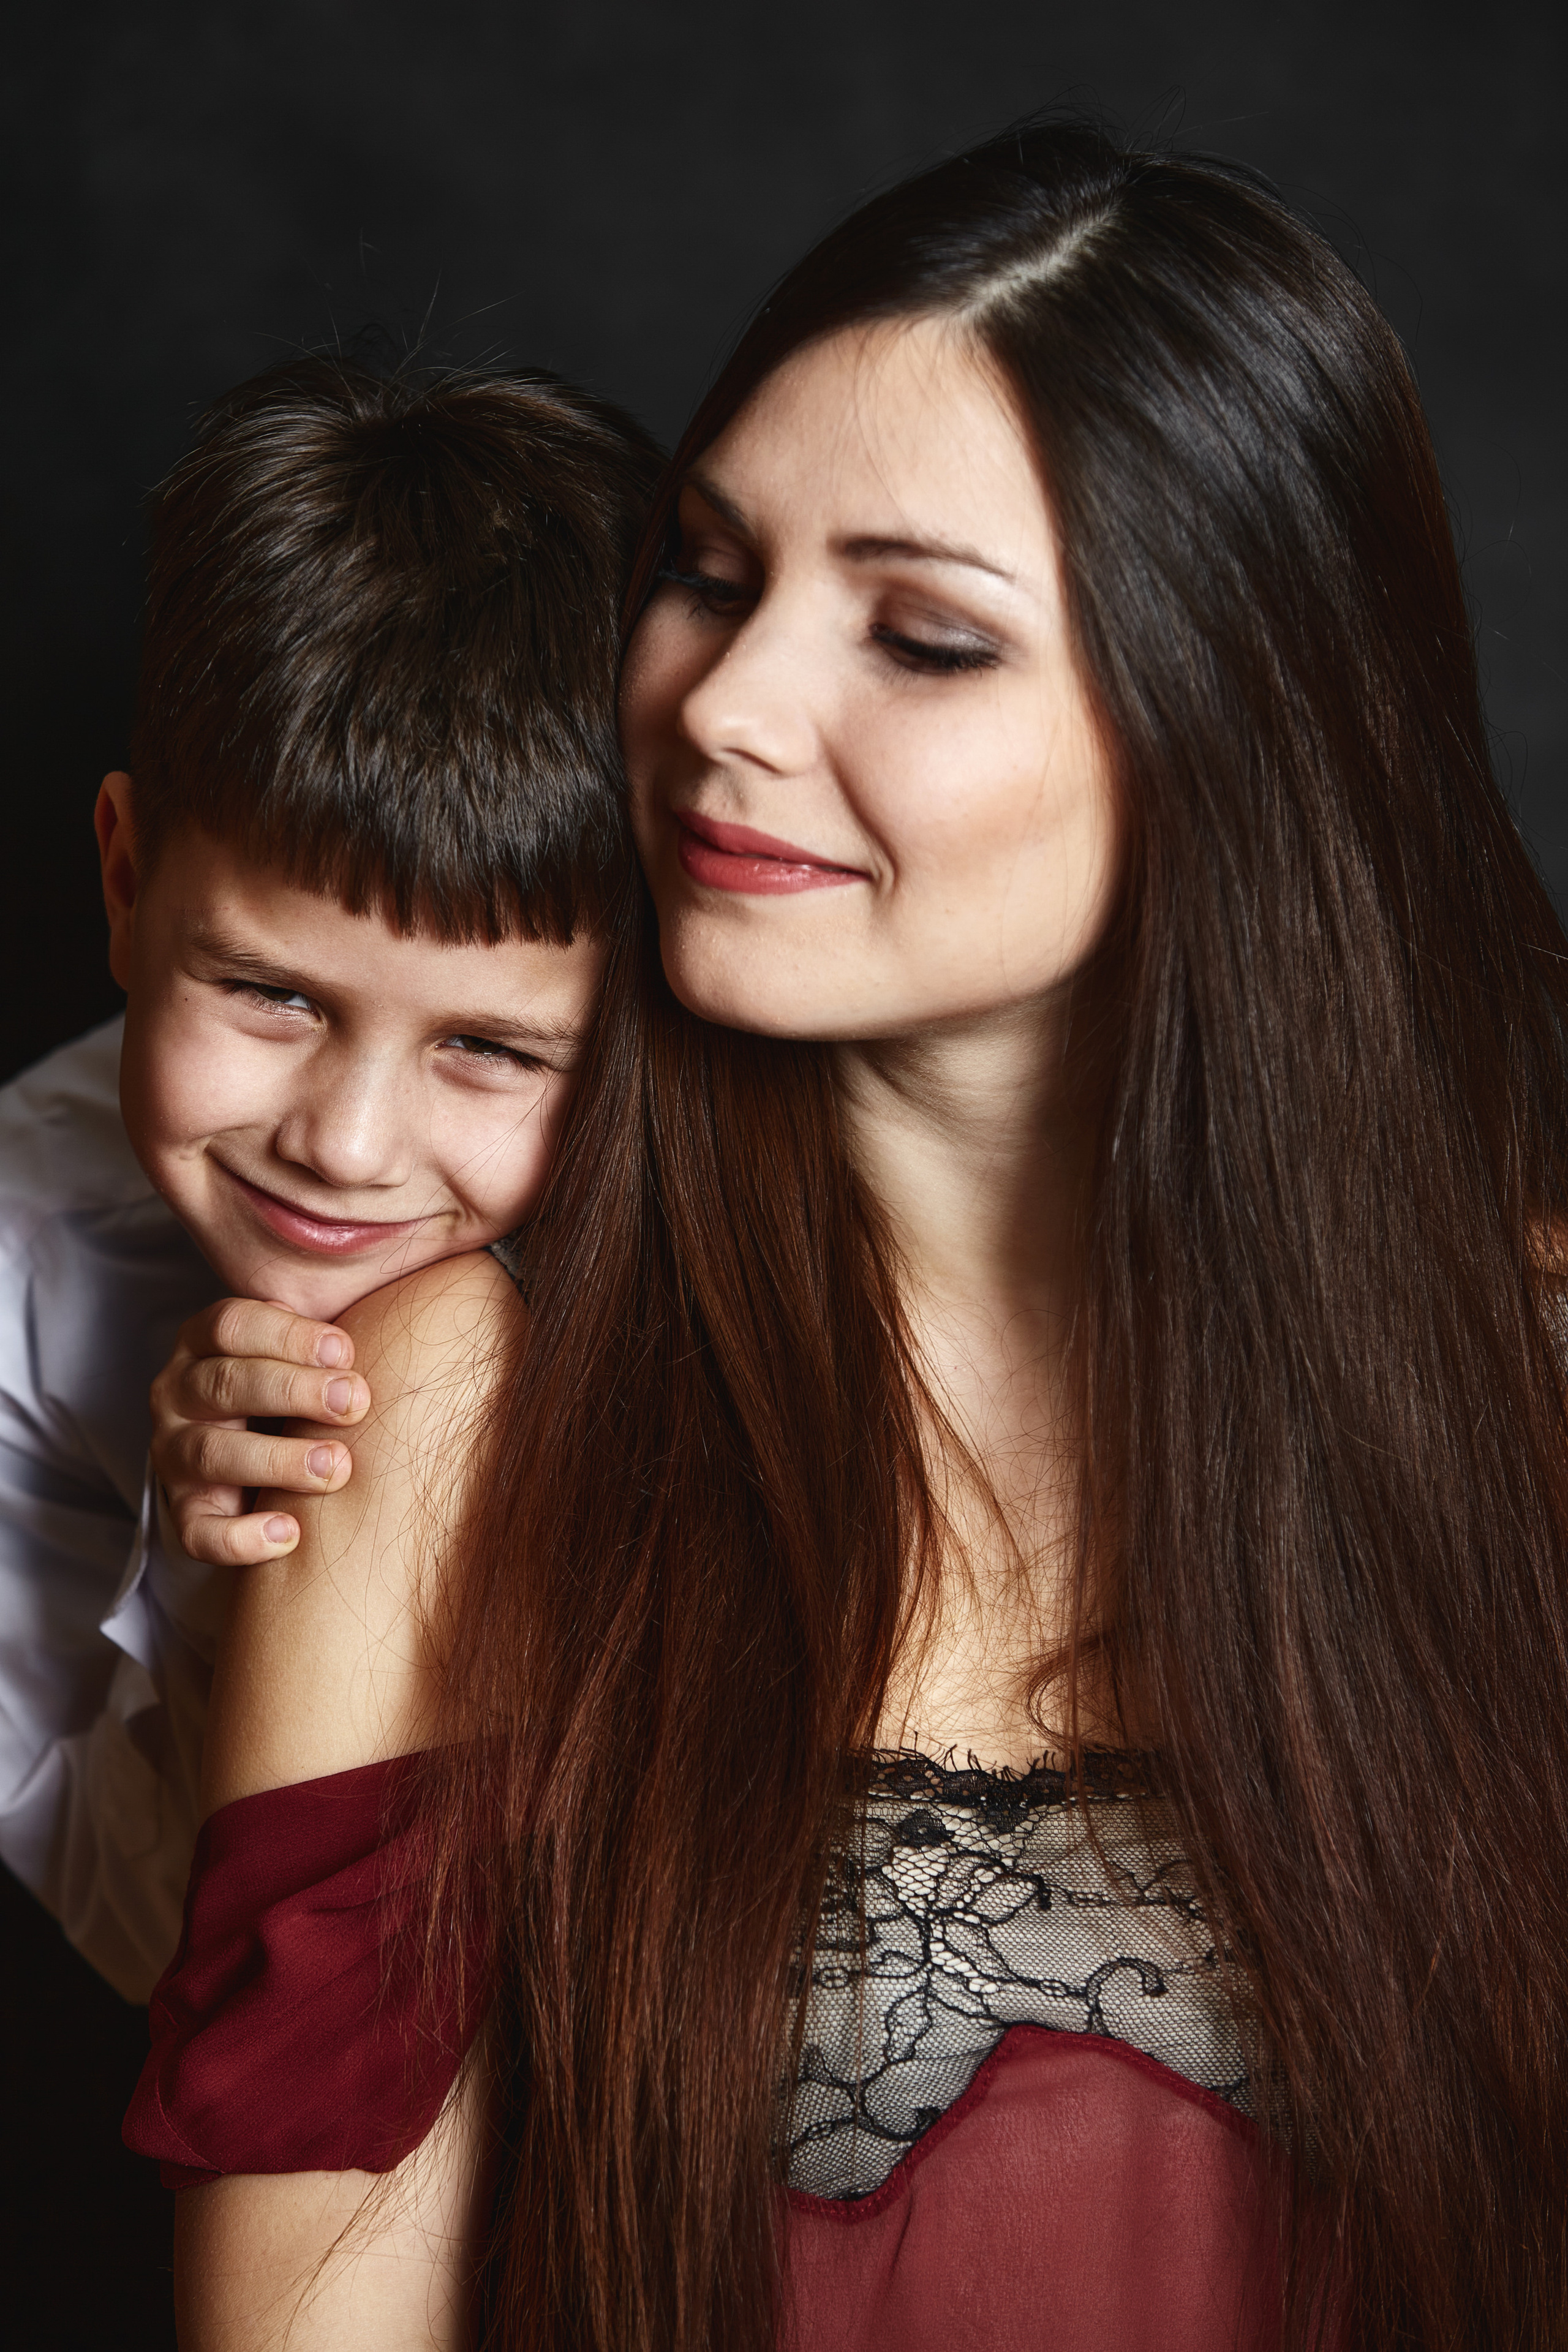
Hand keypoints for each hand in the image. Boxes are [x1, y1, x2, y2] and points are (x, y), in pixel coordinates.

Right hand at [149, 1299, 370, 1565]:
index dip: (287, 1335)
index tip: (347, 1351)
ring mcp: (175, 1454)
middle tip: (355, 1403)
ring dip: (277, 1460)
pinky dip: (240, 1537)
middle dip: (293, 1391)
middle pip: (225, 1383)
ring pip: (211, 1454)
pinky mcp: (184, 1514)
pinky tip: (289, 1534)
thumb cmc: (293, 1394)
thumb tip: (443, 1266)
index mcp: (205, 1341)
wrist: (246, 1465)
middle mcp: (179, 1392)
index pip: (232, 1324)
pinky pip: (199, 1531)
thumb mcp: (302, 1354)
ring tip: (336, 1468)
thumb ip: (338, 1334)